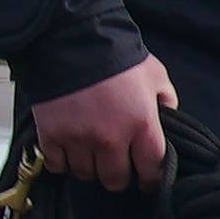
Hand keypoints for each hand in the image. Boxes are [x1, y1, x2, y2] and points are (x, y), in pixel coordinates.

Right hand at [28, 58, 177, 189]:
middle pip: (115, 180)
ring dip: (90, 167)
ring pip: (86, 175)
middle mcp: (111, 138)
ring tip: (91, 152)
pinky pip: (57, 165)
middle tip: (116, 164)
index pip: (151, 170)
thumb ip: (166, 100)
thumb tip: (168, 119)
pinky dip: (62, 161)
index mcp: (141, 124)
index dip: (150, 178)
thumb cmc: (115, 55)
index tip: (147, 179)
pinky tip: (68, 149)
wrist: (70, 38)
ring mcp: (79, 139)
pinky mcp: (51, 135)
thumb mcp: (155, 74)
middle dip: (118, 175)